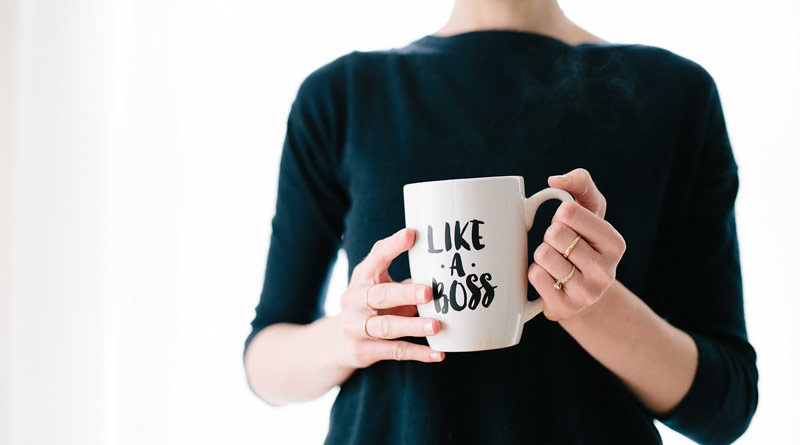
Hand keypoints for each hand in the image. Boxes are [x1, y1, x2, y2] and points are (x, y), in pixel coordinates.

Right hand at [337, 228, 444, 367]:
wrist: (340, 342)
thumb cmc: (374, 306)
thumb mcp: (384, 287)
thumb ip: (408, 280)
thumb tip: (447, 271)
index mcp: (362, 277)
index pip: (375, 258)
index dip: (392, 246)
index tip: (411, 234)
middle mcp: (353, 300)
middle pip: (380, 295)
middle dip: (405, 294)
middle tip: (429, 292)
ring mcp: (355, 327)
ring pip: (386, 326)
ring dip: (413, 326)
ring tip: (437, 326)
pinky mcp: (363, 351)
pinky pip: (394, 351)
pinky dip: (418, 353)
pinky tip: (438, 354)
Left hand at [527, 168, 626, 320]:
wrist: (582, 292)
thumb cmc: (583, 242)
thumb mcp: (589, 210)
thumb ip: (580, 183)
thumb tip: (555, 180)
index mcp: (615, 243)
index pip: (568, 212)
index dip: (560, 215)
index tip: (569, 226)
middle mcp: (606, 271)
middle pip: (554, 234)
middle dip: (550, 236)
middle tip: (561, 247)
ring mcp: (587, 294)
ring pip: (543, 255)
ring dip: (542, 255)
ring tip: (555, 263)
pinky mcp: (565, 308)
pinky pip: (534, 276)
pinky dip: (534, 272)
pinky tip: (549, 279)